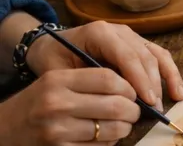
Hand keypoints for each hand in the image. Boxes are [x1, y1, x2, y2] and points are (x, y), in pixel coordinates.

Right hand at [0, 68, 139, 144]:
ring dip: (124, 128)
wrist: (6, 130)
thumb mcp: (55, 82)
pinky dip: (110, 143)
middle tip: (135, 111)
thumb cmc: (38, 103)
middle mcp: (56, 104)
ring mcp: (57, 131)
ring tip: (123, 125)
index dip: (129, 86)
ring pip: (112, 129)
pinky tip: (106, 138)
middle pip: (115, 105)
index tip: (133, 92)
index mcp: (57, 81)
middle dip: (133, 109)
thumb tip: (133, 87)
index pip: (108, 78)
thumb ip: (89, 80)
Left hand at [26, 22, 182, 110]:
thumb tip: (114, 99)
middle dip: (153, 83)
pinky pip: (158, 55)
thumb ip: (86, 81)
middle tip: (155, 109)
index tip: (146, 100)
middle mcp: (120, 31)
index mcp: (99, 32)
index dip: (139, 78)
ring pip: (156, 55)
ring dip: (167, 77)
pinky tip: (177, 89)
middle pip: (144, 56)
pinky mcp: (138, 44)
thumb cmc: (53, 59)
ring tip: (174, 98)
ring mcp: (131, 36)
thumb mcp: (60, 71)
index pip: (126, 55)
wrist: (51, 45)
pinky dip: (169, 72)